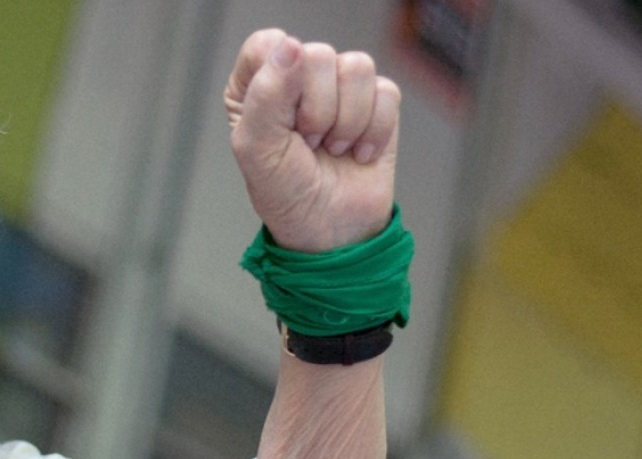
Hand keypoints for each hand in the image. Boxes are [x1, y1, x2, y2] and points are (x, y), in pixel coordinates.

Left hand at [224, 29, 400, 252]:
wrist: (331, 231)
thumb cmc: (284, 193)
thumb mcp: (256, 148)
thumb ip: (267, 93)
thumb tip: (292, 47)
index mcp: (255, 84)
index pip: (269, 44)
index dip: (281, 80)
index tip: (281, 120)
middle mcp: (296, 79)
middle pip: (317, 54)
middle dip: (316, 111)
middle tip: (308, 143)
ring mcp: (338, 88)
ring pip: (357, 67)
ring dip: (346, 122)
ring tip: (331, 148)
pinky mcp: (376, 102)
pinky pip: (386, 91)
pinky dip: (373, 131)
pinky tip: (357, 152)